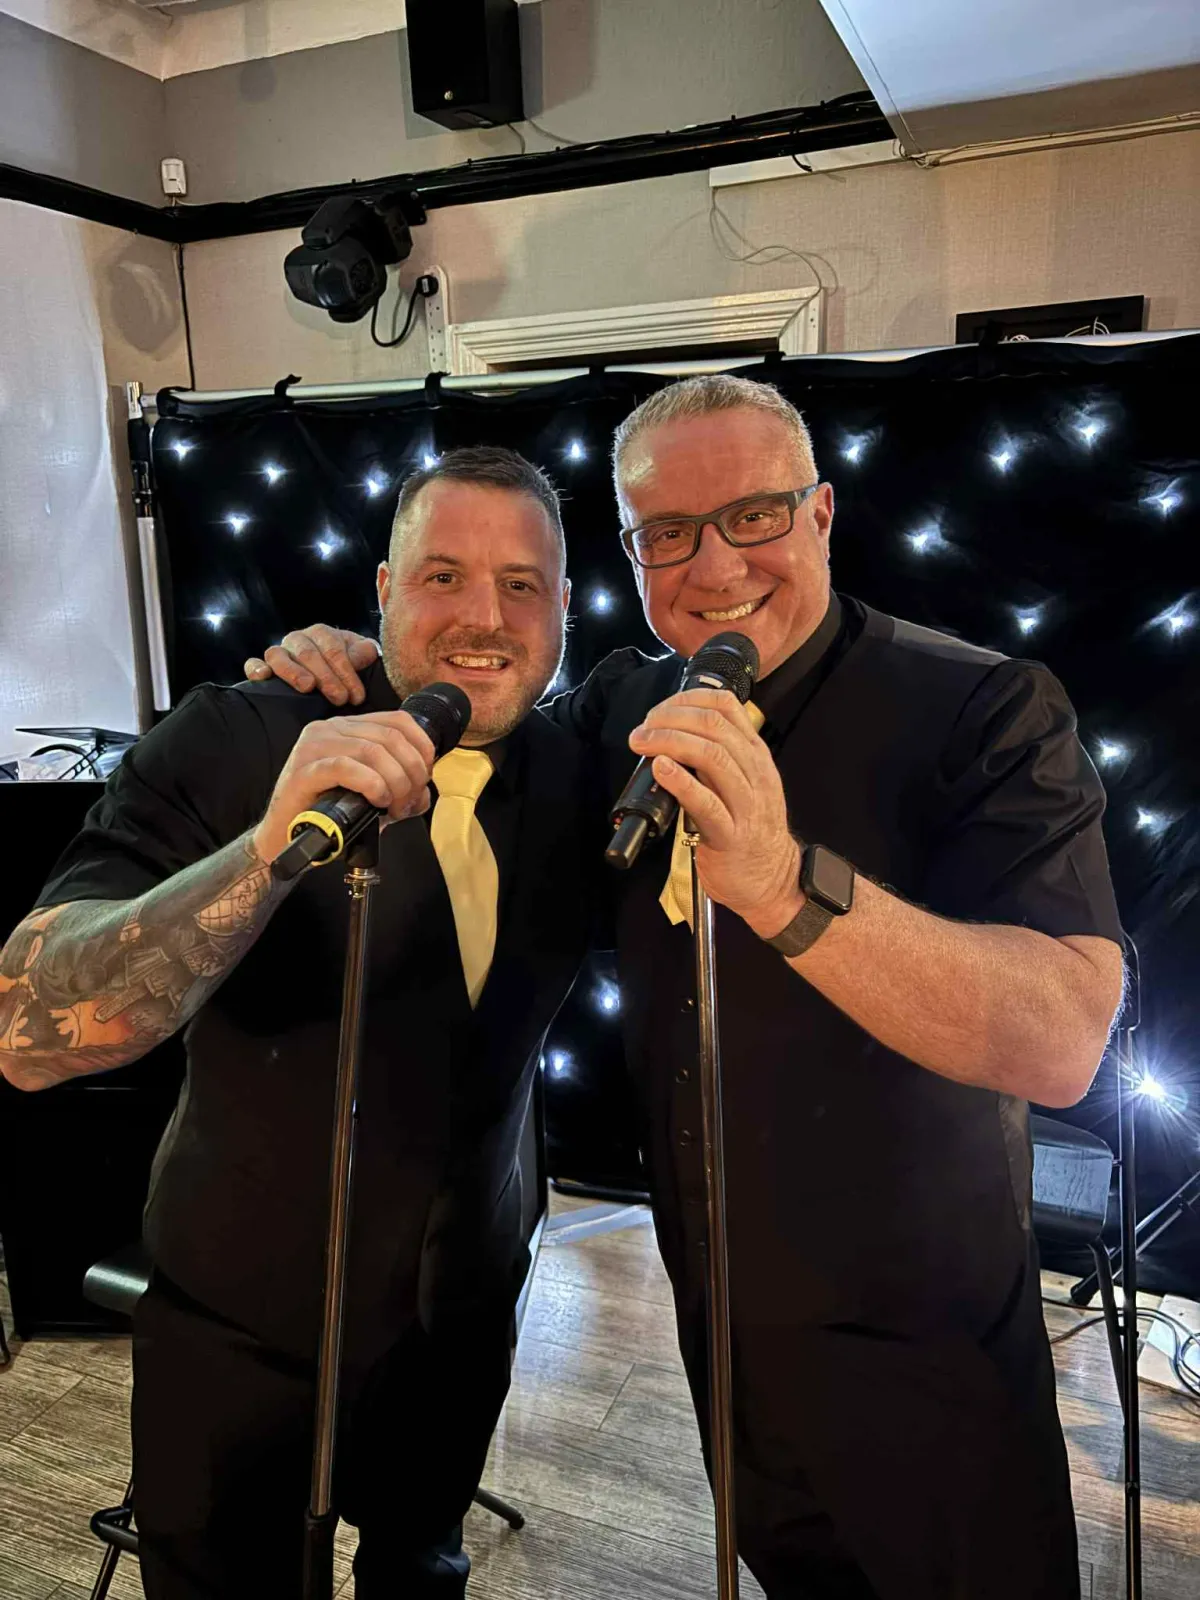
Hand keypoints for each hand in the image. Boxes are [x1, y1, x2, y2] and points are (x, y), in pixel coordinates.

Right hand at [244, 625, 379, 706]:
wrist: (333, 674)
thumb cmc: (349, 665)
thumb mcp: (362, 656)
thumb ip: (364, 653)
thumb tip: (359, 657)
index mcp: (322, 634)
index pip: (333, 650)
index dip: (346, 673)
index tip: (357, 696)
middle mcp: (298, 639)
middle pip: (308, 654)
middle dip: (326, 677)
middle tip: (340, 698)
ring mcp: (279, 653)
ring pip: (278, 656)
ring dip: (293, 672)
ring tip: (308, 687)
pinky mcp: (263, 667)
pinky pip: (253, 664)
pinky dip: (256, 668)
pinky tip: (264, 677)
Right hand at [253, 711, 435, 863]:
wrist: (287, 837)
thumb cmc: (328, 813)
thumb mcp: (371, 795)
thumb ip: (399, 788)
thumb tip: (425, 794)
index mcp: (347, 727)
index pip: (398, 720)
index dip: (422, 747)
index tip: (425, 778)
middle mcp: (329, 729)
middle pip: (391, 738)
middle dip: (412, 773)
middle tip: (410, 801)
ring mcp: (313, 747)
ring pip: (373, 751)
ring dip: (396, 782)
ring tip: (395, 807)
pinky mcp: (304, 771)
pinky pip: (346, 767)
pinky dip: (371, 784)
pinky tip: (377, 801)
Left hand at [627, 689, 803, 936]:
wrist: (772, 878)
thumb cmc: (749, 829)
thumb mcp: (744, 781)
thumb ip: (718, 755)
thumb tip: (672, 733)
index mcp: (755, 755)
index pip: (726, 706)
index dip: (687, 699)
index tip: (659, 710)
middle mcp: (755, 772)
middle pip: (714, 726)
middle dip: (671, 718)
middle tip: (643, 729)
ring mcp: (746, 804)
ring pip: (712, 756)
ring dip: (669, 742)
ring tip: (642, 743)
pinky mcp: (731, 835)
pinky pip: (706, 803)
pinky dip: (680, 781)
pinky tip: (661, 769)